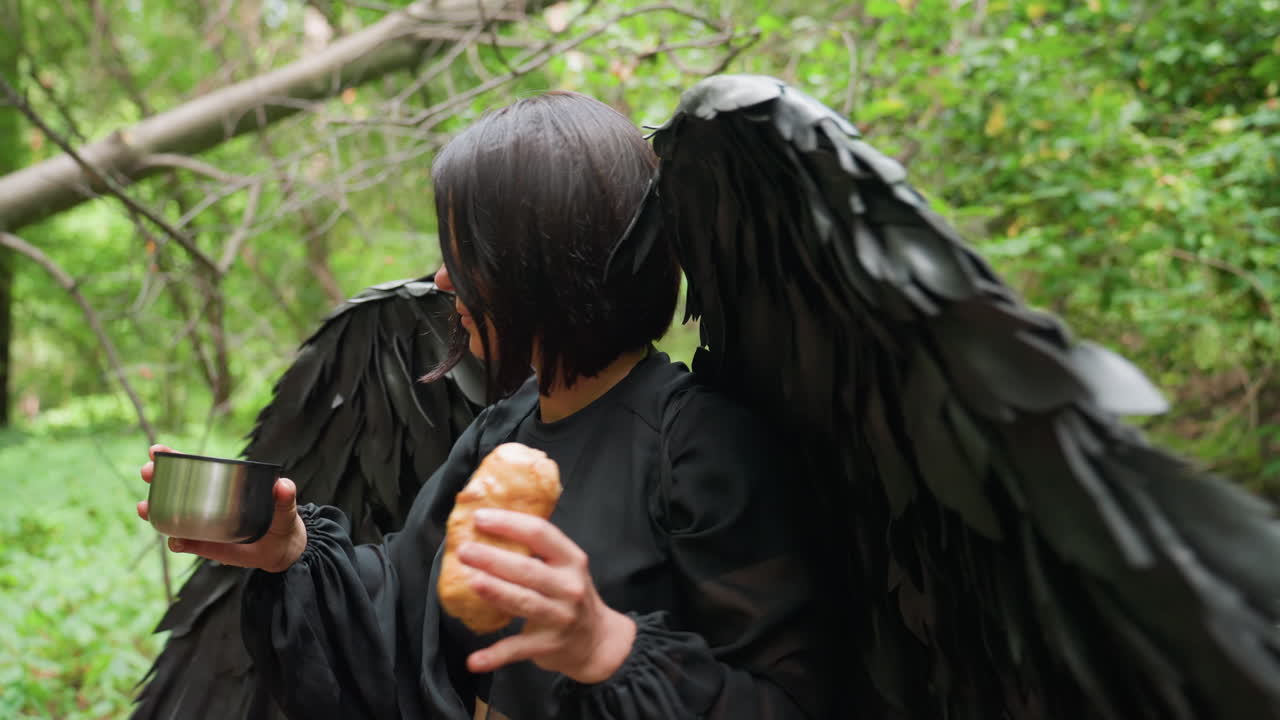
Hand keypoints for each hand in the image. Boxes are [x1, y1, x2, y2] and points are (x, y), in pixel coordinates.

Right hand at [137, 444, 307, 572]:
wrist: (281, 551)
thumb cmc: (282, 521)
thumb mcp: (285, 509)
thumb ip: (285, 498)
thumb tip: (283, 485)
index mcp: (224, 485)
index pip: (196, 467)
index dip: (174, 458)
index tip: (156, 451)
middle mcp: (207, 502)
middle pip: (175, 487)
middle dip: (156, 477)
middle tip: (147, 473)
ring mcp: (202, 523)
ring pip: (170, 514)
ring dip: (154, 510)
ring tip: (144, 508)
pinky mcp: (203, 545)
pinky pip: (183, 542)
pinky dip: (176, 542)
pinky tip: (176, 542)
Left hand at [458, 508, 635, 683]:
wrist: (597, 641)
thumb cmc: (571, 595)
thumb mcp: (565, 567)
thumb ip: (537, 549)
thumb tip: (489, 526)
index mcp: (571, 559)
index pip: (540, 534)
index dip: (509, 524)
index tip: (480, 518)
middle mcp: (569, 586)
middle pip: (528, 569)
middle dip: (494, 558)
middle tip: (465, 550)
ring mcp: (561, 617)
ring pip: (525, 602)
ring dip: (496, 592)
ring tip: (471, 581)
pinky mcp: (548, 645)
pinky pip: (518, 649)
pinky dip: (495, 656)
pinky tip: (474, 660)